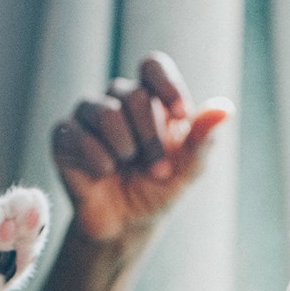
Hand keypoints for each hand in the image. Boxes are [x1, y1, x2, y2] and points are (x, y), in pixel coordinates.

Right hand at [51, 52, 232, 242]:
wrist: (126, 225)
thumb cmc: (159, 190)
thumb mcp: (189, 168)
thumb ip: (204, 138)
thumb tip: (226, 108)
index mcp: (150, 98)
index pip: (152, 65)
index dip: (166, 85)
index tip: (180, 116)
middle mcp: (116, 99)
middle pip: (133, 95)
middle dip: (151, 139)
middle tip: (156, 168)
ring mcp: (87, 116)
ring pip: (105, 112)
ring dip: (125, 149)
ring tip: (126, 167)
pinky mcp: (63, 136)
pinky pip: (77, 135)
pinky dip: (98, 160)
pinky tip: (104, 173)